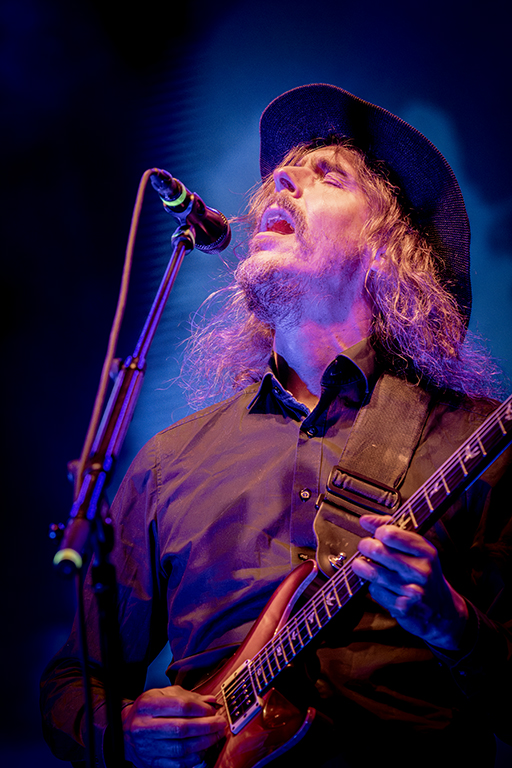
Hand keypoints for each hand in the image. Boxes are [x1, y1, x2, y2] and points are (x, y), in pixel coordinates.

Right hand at [121, 685, 226, 767]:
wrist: (125, 731)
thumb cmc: (147, 710)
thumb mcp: (162, 694)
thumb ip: (187, 696)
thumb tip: (210, 700)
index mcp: (147, 705)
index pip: (179, 706)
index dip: (200, 708)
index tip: (212, 709)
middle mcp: (144, 726)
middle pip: (181, 728)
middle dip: (206, 726)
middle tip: (219, 723)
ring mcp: (147, 747)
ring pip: (181, 748)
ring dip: (203, 743)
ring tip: (216, 735)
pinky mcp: (151, 762)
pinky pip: (177, 764)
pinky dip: (194, 758)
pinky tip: (203, 749)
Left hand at [352, 514, 468, 649]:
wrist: (441, 610)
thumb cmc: (425, 573)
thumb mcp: (417, 548)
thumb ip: (392, 529)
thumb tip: (366, 520)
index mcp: (425, 552)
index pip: (390, 533)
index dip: (378, 532)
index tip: (378, 535)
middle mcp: (420, 570)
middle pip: (377, 551)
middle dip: (365, 546)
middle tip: (366, 547)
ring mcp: (412, 590)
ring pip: (373, 572)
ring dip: (362, 567)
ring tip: (363, 564)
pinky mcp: (402, 607)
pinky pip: (376, 591)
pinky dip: (373, 587)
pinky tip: (380, 585)